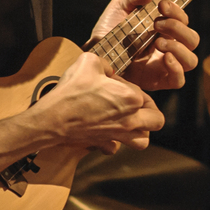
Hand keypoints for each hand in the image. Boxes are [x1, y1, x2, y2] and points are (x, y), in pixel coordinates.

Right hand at [27, 52, 164, 150]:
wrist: (53, 118)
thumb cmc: (71, 90)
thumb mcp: (89, 61)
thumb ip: (105, 64)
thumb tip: (108, 72)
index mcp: (131, 98)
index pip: (140, 91)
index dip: (126, 83)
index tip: (112, 81)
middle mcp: (130, 120)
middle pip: (156, 120)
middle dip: (151, 111)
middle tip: (138, 104)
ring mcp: (118, 134)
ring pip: (143, 141)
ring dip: (141, 131)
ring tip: (131, 122)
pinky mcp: (103, 143)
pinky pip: (116, 148)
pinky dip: (115, 142)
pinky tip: (108, 132)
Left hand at [90, 0, 199, 91]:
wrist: (95, 54)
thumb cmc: (108, 31)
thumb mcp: (119, 7)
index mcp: (165, 29)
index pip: (184, 21)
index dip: (178, 11)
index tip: (162, 5)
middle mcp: (169, 46)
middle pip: (192, 39)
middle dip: (178, 28)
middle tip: (156, 24)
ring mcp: (165, 65)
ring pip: (191, 60)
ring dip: (179, 48)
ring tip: (159, 42)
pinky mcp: (158, 81)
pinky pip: (179, 80)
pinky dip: (177, 69)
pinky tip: (165, 58)